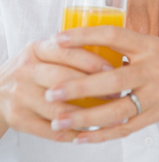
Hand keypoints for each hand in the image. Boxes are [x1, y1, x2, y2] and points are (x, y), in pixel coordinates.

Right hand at [0, 37, 114, 140]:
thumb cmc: (33, 69)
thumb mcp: (43, 52)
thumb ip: (68, 50)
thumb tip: (112, 52)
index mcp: (36, 49)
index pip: (66, 51)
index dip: (91, 61)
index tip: (112, 69)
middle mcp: (26, 69)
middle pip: (62, 79)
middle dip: (93, 88)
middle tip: (116, 94)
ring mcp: (20, 95)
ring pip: (58, 108)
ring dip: (87, 115)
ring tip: (110, 116)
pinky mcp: (18, 118)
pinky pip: (50, 130)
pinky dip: (72, 132)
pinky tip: (88, 131)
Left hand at [45, 26, 158, 143]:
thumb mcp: (154, 43)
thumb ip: (126, 45)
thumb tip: (88, 44)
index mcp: (148, 45)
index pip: (114, 35)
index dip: (85, 36)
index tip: (58, 40)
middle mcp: (152, 69)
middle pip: (113, 79)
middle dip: (79, 87)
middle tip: (51, 92)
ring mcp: (156, 95)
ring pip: (117, 110)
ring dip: (85, 118)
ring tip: (58, 121)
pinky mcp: (157, 115)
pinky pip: (126, 128)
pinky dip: (102, 134)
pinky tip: (81, 137)